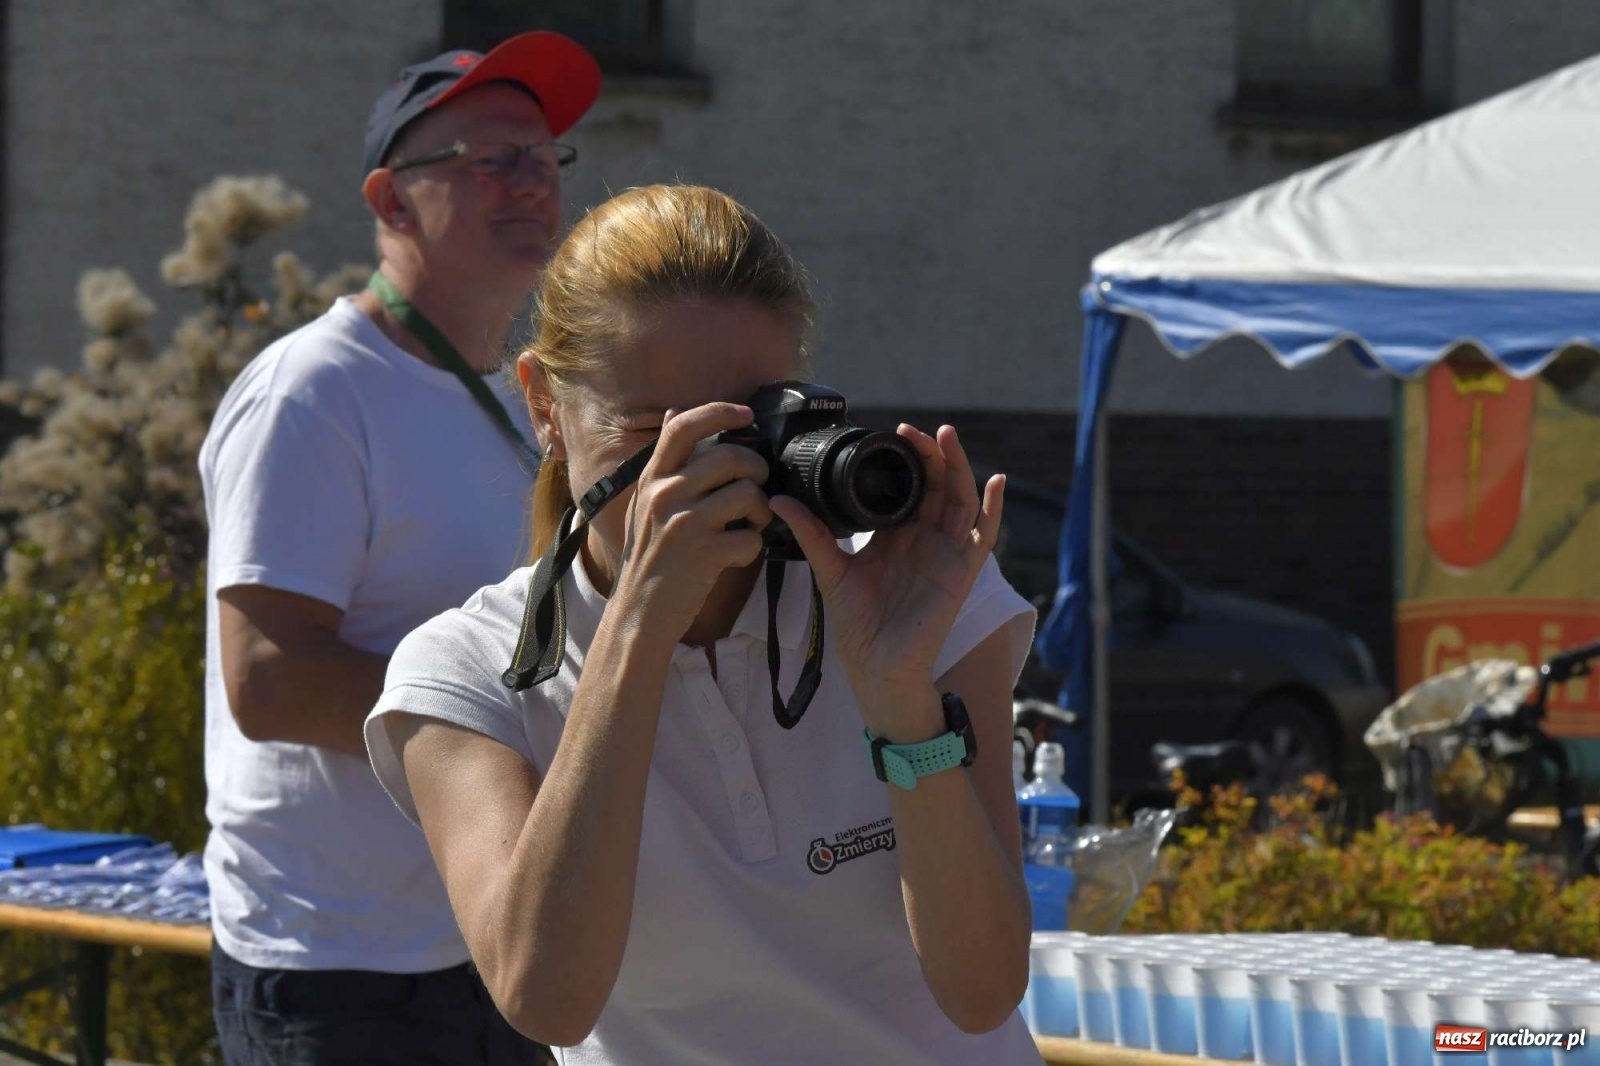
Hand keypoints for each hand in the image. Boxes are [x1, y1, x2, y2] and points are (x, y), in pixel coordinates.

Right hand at [609, 403, 771, 641]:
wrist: (639, 611)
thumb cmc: (649, 555)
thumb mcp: (646, 501)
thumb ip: (664, 460)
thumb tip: (675, 411)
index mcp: (652, 479)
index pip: (684, 428)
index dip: (720, 412)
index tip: (746, 414)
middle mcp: (665, 495)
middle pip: (730, 457)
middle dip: (757, 469)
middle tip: (758, 486)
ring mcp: (684, 524)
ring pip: (749, 493)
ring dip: (762, 509)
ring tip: (753, 523)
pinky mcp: (704, 554)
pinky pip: (751, 537)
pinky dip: (753, 547)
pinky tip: (738, 554)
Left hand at [769, 424, 1003, 737]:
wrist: (875, 666)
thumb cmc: (858, 624)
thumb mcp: (830, 570)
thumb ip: (812, 533)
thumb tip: (778, 500)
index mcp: (896, 535)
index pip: (909, 486)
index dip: (908, 458)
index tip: (894, 432)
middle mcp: (925, 539)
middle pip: (937, 485)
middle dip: (930, 454)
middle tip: (914, 431)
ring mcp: (946, 553)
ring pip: (961, 499)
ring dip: (959, 467)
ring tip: (947, 438)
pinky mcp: (962, 571)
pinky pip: (984, 535)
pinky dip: (993, 507)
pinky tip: (996, 480)